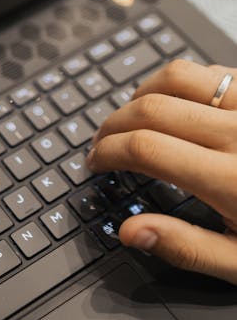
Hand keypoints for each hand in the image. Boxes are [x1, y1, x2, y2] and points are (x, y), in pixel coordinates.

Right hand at [87, 59, 236, 280]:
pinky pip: (212, 71)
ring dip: (142, 93)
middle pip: (150, 107)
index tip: (96, 164)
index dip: (107, 152)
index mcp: (231, 179)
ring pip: (177, 75)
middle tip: (101, 144)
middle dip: (112, 123)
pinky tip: (176, 105)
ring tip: (130, 117)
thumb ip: (187, 247)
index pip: (143, 147)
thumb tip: (132, 230)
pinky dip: (180, 83)